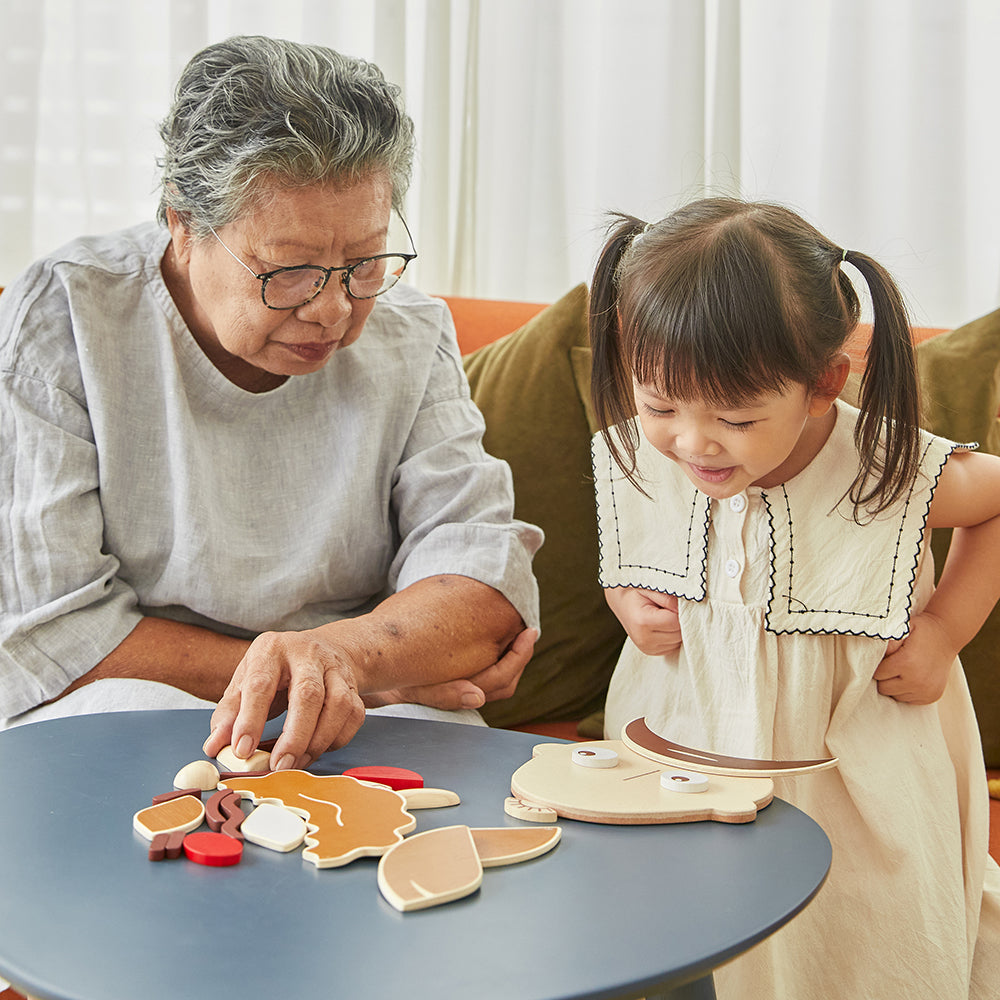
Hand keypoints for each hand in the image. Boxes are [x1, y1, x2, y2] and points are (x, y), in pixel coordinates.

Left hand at [203, 628, 366, 771]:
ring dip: (318, 741)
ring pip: (338, 705)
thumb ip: (229, 713)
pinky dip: (336, 739)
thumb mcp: (245, 681)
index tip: (242, 751)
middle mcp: (308, 654)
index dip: (251, 719)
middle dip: (295, 735)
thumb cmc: (276, 671)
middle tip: (279, 765)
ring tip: (297, 762)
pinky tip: (317, 749)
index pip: (260, 684)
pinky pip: (354, 716)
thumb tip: (214, 746)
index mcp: (272, 650)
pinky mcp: (353, 686)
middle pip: (308, 694)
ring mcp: (335, 669)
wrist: (320, 649)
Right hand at [362, 628, 536, 710]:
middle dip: (520, 655)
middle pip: (505, 680)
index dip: (518, 658)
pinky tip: (498, 634)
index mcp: (460, 697)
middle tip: (530, 629)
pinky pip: (486, 666)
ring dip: (511, 655)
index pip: (500, 681)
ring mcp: (463, 686)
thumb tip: (478, 698)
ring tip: (519, 630)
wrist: (376, 674)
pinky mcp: (459, 675)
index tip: (530, 633)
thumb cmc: (395, 678)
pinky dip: (497, 652)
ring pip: (499, 676)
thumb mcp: (414, 685)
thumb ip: (444, 693)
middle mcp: (465, 695)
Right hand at [604, 587, 681, 655]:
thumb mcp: (651, 587)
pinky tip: (662, 624)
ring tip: (663, 614)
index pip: (676, 621)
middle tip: (667, 607)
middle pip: (679, 633)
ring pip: (678, 641)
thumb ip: (668, 598)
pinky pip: (673, 645)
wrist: (620, 601)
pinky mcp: (651, 651)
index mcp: (643, 623)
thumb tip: (686, 609)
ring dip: (676, 628)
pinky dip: (672, 634)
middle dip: (679, 619)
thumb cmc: (635, 592)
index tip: (671, 600)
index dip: (679, 610)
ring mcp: (647, 648)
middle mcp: (644, 640)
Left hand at [872, 611, 956, 703]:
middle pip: (884, 688)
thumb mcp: (901, 629)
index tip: (885, 659)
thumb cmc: (920, 631)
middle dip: (885, 677)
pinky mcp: (932, 697)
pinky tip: (912, 677)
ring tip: (903, 671)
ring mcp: (926, 691)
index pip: (877, 674)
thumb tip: (873, 655)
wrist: (947, 635)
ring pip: (896, 696)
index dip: (878, 666)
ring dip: (895, 686)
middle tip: (892, 666)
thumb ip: (886, 643)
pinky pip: (909, 700)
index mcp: (906, 663)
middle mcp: (917, 680)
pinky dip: (907, 691)